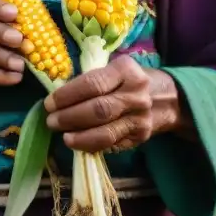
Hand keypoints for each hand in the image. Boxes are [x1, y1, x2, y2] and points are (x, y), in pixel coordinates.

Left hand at [43, 56, 183, 152]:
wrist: (167, 98)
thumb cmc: (129, 80)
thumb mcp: (114, 69)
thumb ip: (91, 80)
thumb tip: (57, 96)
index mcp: (126, 70)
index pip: (92, 84)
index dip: (67, 95)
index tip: (49, 103)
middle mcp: (136, 93)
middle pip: (98, 109)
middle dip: (69, 117)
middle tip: (51, 121)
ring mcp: (140, 117)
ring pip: (106, 131)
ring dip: (79, 136)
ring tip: (63, 136)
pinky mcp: (140, 136)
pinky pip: (112, 144)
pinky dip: (92, 145)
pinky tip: (79, 144)